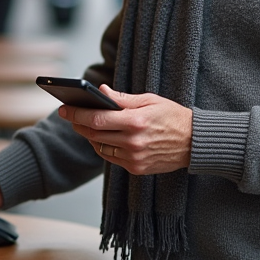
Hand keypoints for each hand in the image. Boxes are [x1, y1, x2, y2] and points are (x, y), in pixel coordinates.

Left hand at [59, 84, 192, 174]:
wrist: (194, 143)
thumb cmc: (173, 116)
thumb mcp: (150, 100)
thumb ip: (123, 98)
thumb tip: (100, 91)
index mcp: (136, 121)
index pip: (97, 119)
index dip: (77, 114)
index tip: (64, 108)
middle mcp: (133, 142)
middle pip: (94, 135)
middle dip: (78, 124)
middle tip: (70, 116)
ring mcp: (134, 158)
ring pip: (100, 148)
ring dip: (89, 137)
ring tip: (85, 126)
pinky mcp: (136, 168)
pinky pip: (111, 158)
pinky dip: (103, 148)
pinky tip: (101, 138)